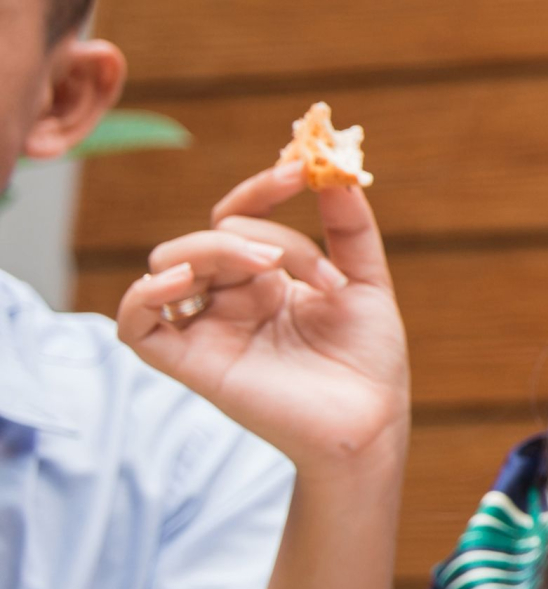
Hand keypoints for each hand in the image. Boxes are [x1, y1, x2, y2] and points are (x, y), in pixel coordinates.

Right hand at [116, 167, 411, 475]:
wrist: (371, 420)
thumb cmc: (368, 359)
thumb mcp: (367, 282)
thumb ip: (350, 229)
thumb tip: (340, 173)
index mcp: (265, 277)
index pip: (239, 215)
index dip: (263, 187)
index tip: (302, 168)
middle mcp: (230, 298)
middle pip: (212, 235)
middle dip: (261, 233)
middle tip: (308, 263)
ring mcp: (207, 327)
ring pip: (171, 264)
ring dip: (215, 249)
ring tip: (269, 268)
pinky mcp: (189, 363)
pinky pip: (135, 323)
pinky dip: (143, 296)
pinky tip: (183, 283)